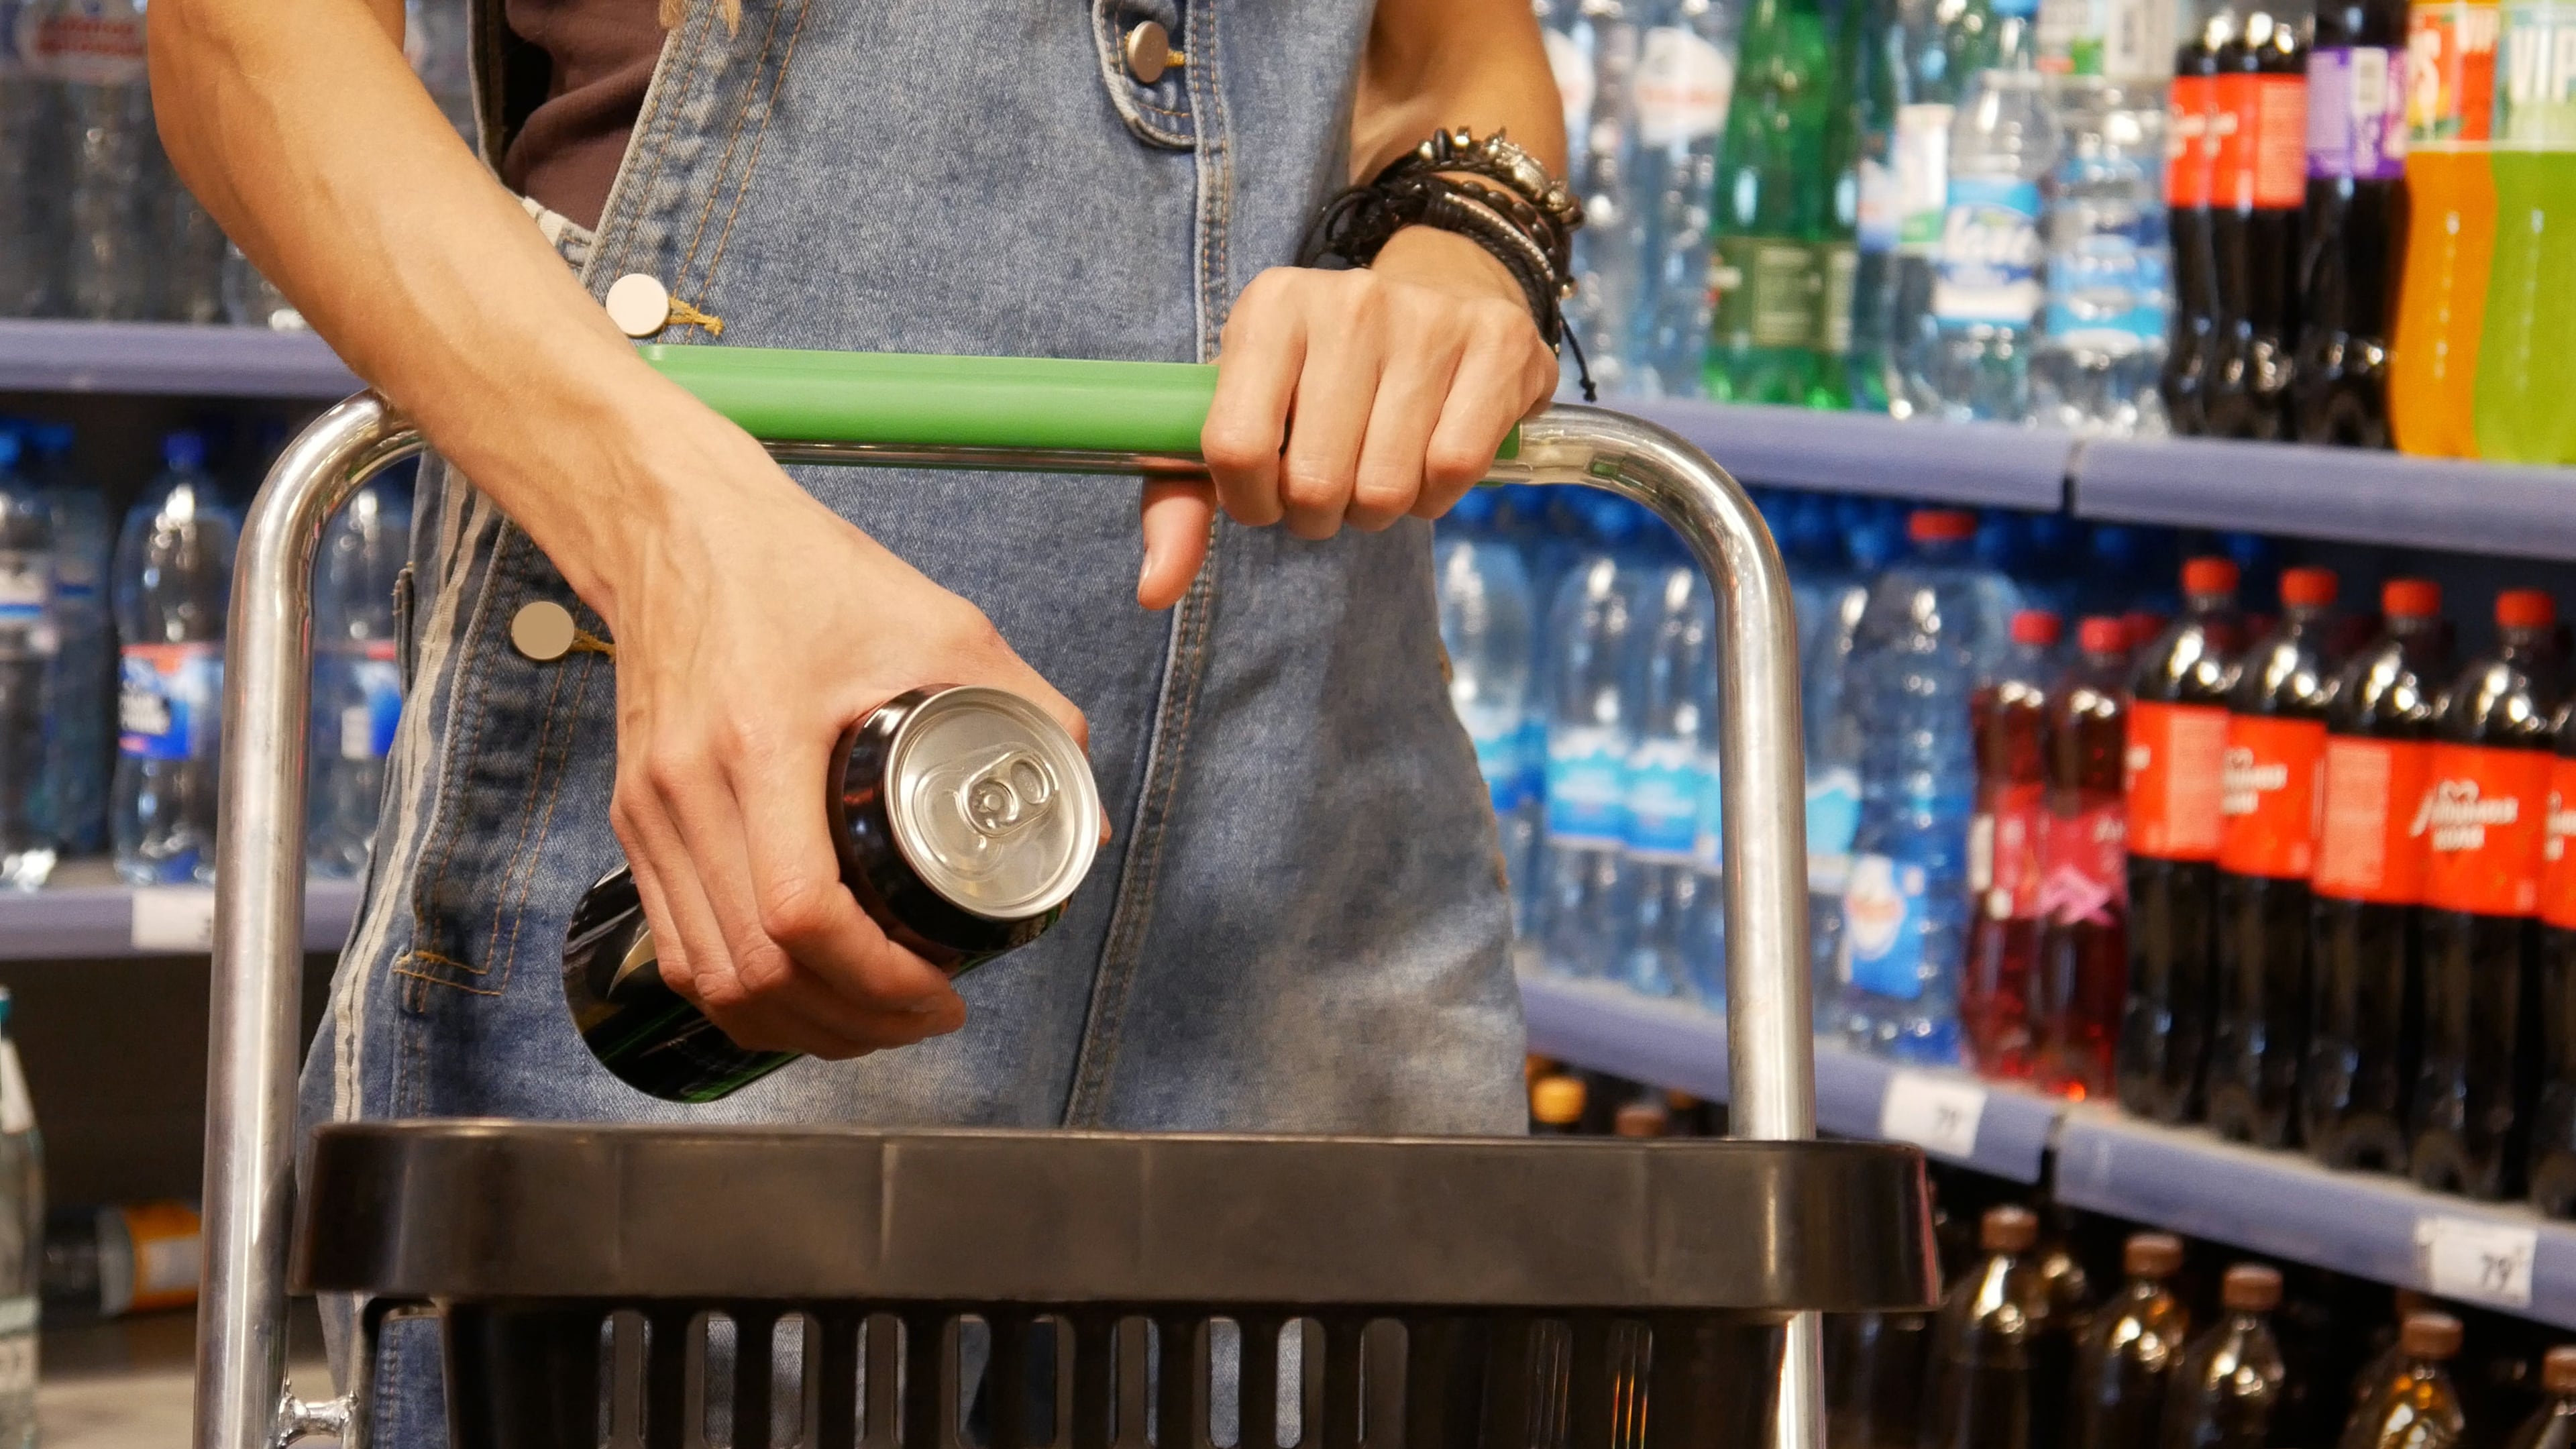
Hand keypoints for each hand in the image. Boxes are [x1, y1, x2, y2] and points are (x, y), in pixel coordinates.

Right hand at [594, 407, 1088, 1057]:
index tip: (941, 992)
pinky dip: (743, 994)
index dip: (877, 979)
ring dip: (796, 1023)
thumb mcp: (937, 622)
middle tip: (927, 1019)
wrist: (676, 526)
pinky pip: (677, 945)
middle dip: (851, 1021)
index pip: (802, 913)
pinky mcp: (633, 820)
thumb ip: (1026, 708)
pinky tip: (804, 998)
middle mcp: (687, 787)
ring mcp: (649, 810)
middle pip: (754, 968)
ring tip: (876, 1022)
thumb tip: (1086, 815)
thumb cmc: (799, 568)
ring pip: (708, 976)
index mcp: (760, 740)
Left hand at [1135, 226, 1557, 608]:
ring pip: (1388, 487)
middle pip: (1317, 481)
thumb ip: (1182, 502)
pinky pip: (1454, 471)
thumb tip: (1156, 590)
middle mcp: (1347, 301)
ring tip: (1379, 471)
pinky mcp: (1497, 344)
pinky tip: (1428, 463)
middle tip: (1332, 489)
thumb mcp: (1242, 414)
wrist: (1443, 296)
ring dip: (1379, 509)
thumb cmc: (1324, 378)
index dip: (1253, 502)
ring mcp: (1428, 318)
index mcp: (1270, 309)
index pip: (1235, 447)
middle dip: (1320, 513)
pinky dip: (1438, 495)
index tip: (1269, 495)